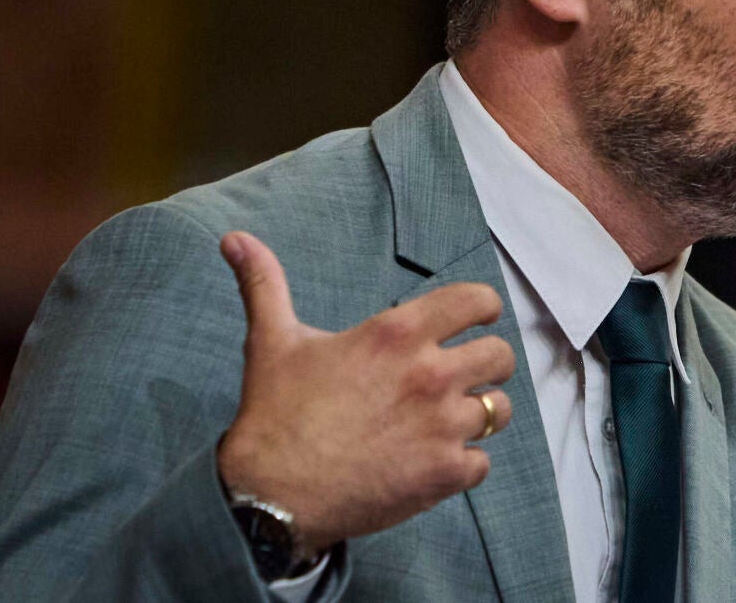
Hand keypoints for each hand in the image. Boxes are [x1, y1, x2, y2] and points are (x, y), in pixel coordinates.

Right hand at [215, 230, 514, 554]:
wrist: (272, 495)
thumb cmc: (275, 415)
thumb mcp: (272, 341)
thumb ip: (265, 284)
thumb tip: (235, 239)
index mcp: (397, 334)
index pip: (477, 301)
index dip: (484, 308)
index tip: (478, 319)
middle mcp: (430, 374)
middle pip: (500, 356)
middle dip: (488, 363)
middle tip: (466, 375)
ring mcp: (442, 426)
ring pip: (499, 409)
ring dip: (479, 413)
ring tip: (450, 420)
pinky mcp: (444, 473)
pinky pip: (483, 462)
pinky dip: (465, 464)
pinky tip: (436, 461)